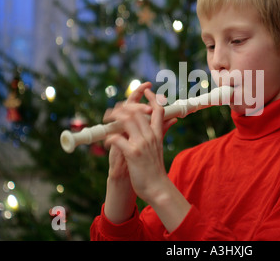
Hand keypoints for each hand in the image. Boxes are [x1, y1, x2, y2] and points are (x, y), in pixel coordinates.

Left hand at [104, 82, 176, 203]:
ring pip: (128, 120)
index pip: (157, 110)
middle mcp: (150, 136)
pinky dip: (110, 137)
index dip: (151, 98)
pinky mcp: (132, 153)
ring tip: (107, 120)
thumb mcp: (160, 146)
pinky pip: (118, 138)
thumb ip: (163, 131)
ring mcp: (141, 144)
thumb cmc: (155, 168)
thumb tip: (173, 120)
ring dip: (114, 117)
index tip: (146, 90)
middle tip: (113, 109)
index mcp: (157, 134)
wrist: (157, 187)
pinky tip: (106, 142)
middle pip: (139, 111)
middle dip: (125, 105)